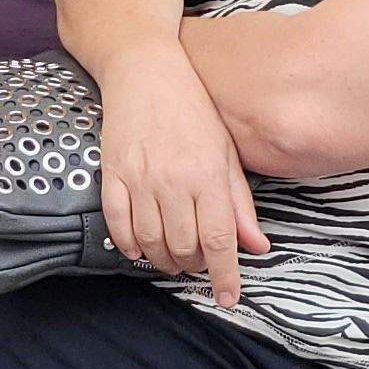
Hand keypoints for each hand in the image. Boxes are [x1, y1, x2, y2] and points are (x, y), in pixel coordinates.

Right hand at [93, 52, 266, 307]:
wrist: (145, 70)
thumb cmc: (192, 108)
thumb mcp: (226, 151)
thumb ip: (239, 203)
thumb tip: (257, 247)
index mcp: (207, 174)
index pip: (219, 240)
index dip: (225, 276)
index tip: (228, 298)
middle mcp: (173, 180)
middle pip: (184, 247)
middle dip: (194, 267)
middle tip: (199, 262)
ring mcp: (139, 178)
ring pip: (150, 242)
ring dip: (163, 261)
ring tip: (173, 258)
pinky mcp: (111, 173)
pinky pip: (117, 224)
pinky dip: (128, 245)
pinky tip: (140, 249)